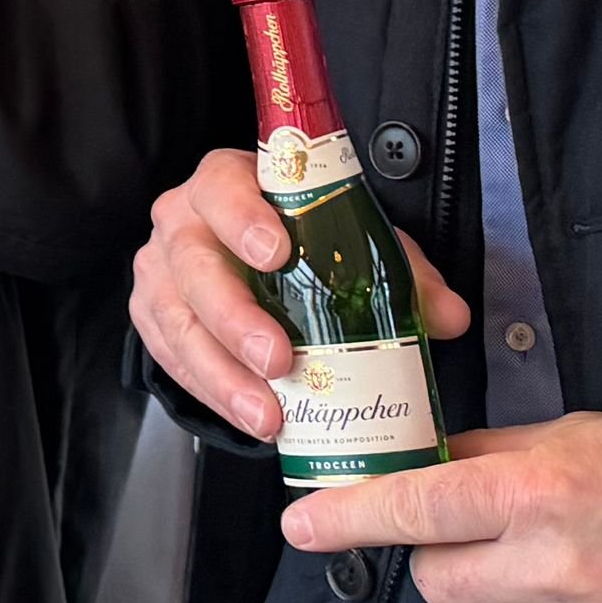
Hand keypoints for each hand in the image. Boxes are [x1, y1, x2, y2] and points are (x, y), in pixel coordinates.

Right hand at [128, 145, 471, 440]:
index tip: (275, 253)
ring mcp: (160, 273)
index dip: (242, 219)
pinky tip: (249, 418)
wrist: (252, 256)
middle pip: (193, 266)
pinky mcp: (152, 320)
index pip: (222, 188)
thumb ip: (404, 273)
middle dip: (234, 319)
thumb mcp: (356, 241)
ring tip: (268, 415)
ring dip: (222, 375)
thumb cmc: (302, 239)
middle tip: (278, 360)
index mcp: (226, 184)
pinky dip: (212, 393)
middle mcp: (181, 223)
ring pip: (176, 323)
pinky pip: (172, 360)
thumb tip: (449, 317)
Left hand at [287, 413, 601, 602]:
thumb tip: (411, 470)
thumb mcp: (572, 442)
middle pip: (436, 583)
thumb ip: (486, 461)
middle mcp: (553, 575)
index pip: (414, 508)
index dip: (348, 517)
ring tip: (583, 578)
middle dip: (448, 561)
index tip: (299, 525)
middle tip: (499, 541)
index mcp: (538, 498)